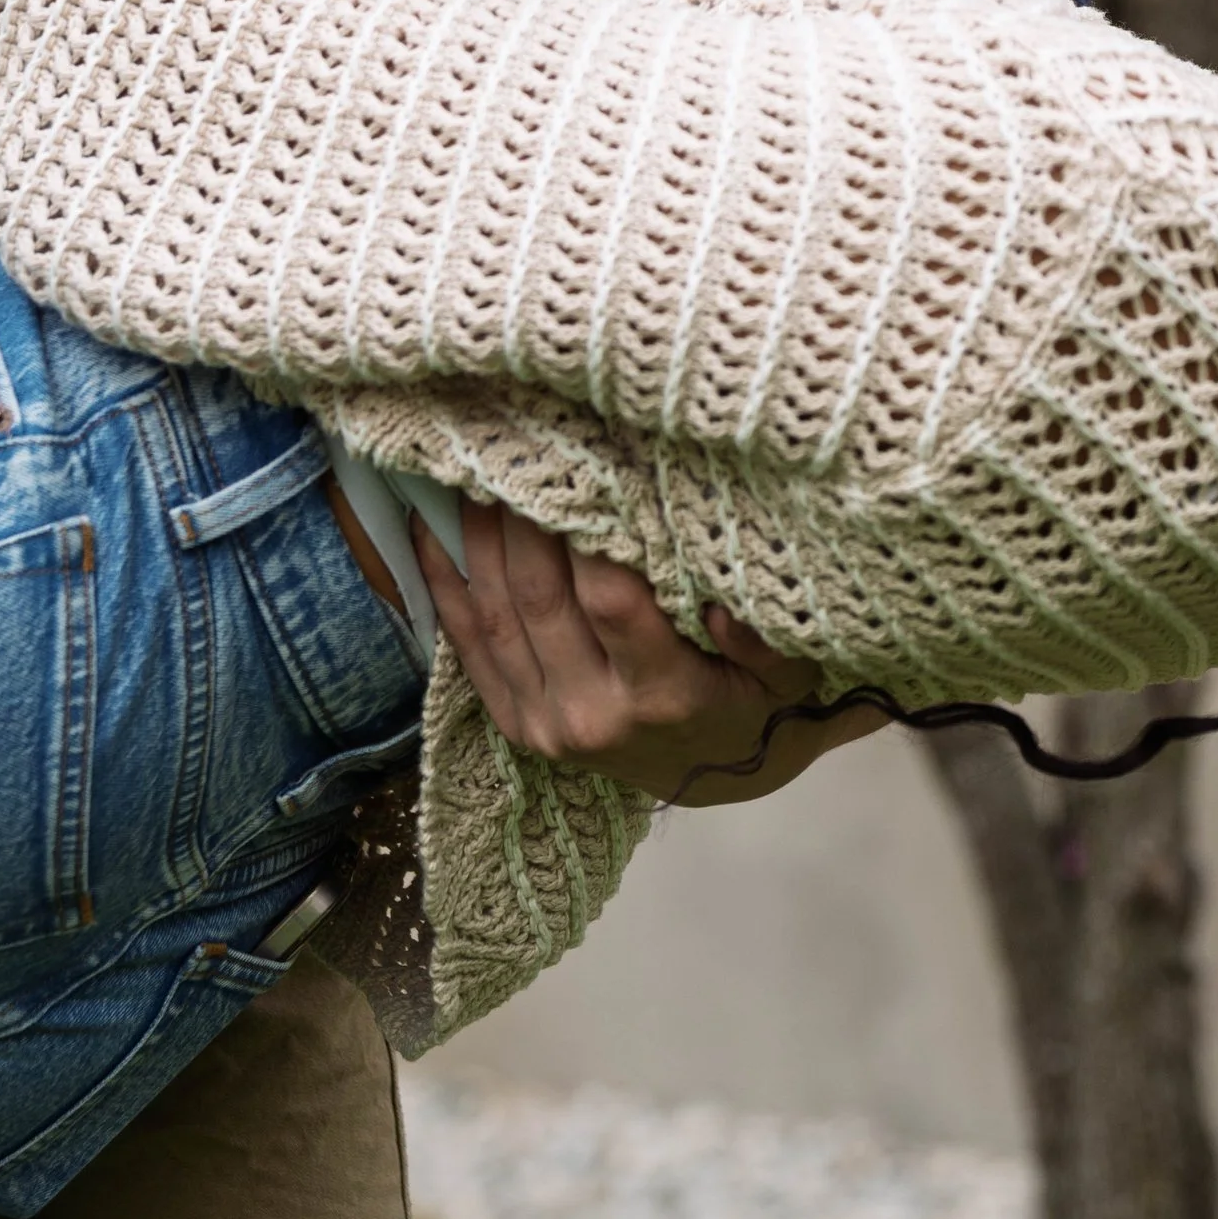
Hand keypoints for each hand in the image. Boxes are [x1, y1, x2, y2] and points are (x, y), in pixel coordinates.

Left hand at [414, 506, 878, 804]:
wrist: (721, 773)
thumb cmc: (758, 701)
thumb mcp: (790, 672)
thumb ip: (766, 639)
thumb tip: (719, 604)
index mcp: (662, 695)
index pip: (610, 601)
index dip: (586, 533)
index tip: (579, 465)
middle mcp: (594, 715)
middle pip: (540, 599)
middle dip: (523, 516)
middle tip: (515, 445)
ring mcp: (547, 725)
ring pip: (496, 615)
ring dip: (479, 538)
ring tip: (473, 468)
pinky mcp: (517, 727)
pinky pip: (467, 648)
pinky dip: (443, 584)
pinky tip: (427, 528)